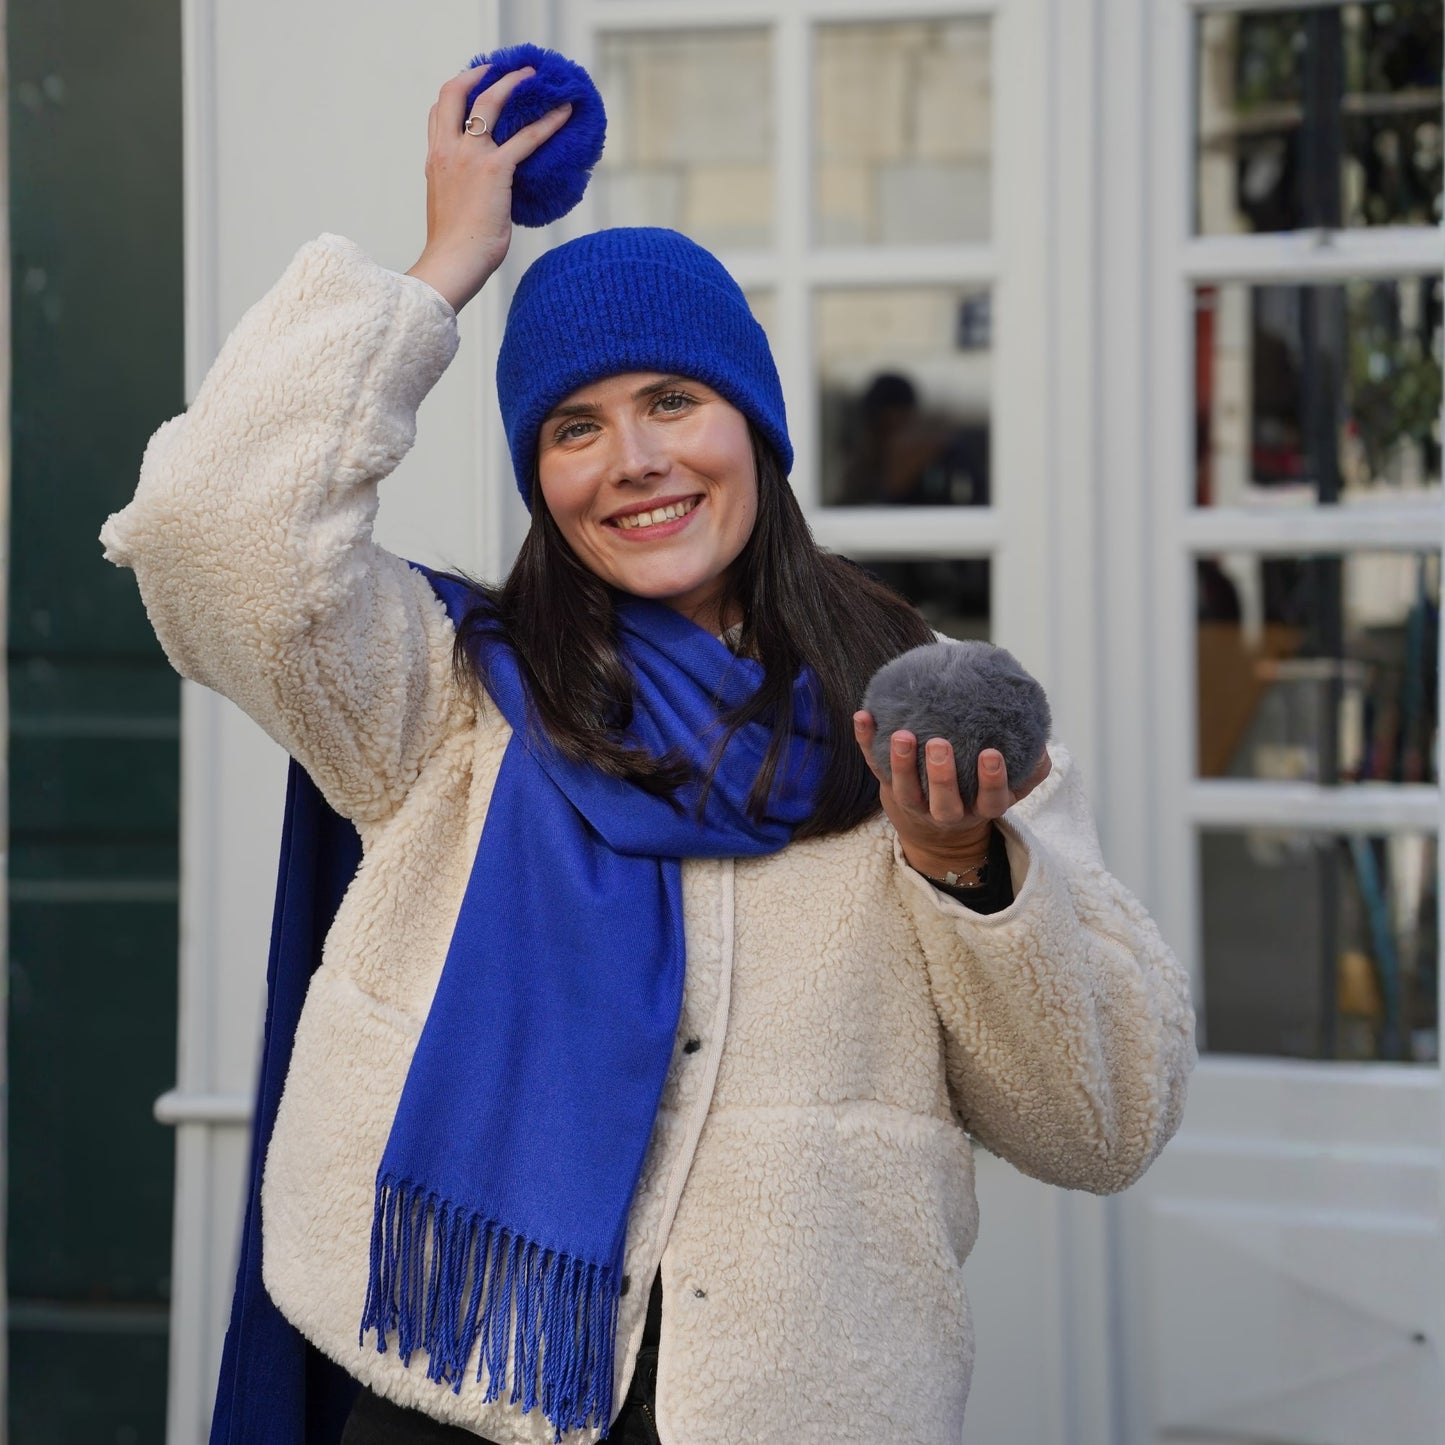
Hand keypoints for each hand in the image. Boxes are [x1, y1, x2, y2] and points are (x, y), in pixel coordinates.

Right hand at [406, 65, 573, 312]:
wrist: (453, 262)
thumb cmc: (454, 247)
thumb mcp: (450, 207)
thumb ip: (461, 189)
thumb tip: (484, 194)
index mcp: (435, 160)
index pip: (439, 112)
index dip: (458, 92)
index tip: (475, 85)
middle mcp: (447, 150)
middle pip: (455, 92)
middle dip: (480, 74)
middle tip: (502, 69)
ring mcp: (469, 157)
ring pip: (489, 103)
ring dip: (513, 83)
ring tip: (533, 76)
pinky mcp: (494, 170)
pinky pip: (526, 137)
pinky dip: (547, 122)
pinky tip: (563, 112)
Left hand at [852, 712, 1051, 878]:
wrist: (933, 831)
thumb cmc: (977, 795)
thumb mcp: (1008, 790)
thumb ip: (1029, 769)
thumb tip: (1042, 741)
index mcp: (979, 809)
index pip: (989, 800)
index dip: (991, 780)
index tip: (990, 753)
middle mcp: (946, 812)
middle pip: (943, 802)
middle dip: (941, 775)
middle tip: (940, 744)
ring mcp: (914, 803)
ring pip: (905, 790)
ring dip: (901, 763)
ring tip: (902, 734)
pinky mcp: (888, 789)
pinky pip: (875, 766)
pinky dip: (867, 741)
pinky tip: (864, 715)